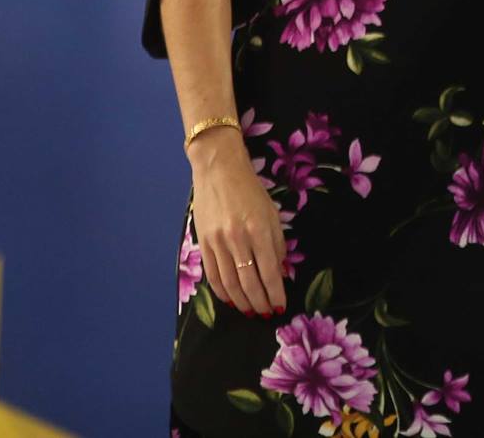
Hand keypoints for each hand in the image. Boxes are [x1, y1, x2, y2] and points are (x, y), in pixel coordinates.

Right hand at [188, 127, 286, 316]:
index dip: (275, 292)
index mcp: (258, 229)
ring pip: (229, 283)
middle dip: (259, 302)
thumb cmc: (250, 190)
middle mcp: (237, 239)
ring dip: (242, 301)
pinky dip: (222, 292)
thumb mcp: (271, 213)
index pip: (268, 271)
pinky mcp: (202, 243)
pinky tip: (231, 300)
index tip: (281, 306)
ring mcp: (217, 242)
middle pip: (249, 281)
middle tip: (267, 314)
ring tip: (251, 311)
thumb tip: (278, 272)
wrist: (218, 169)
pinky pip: (212, 275)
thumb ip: (276, 243)